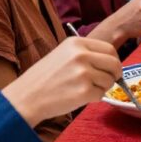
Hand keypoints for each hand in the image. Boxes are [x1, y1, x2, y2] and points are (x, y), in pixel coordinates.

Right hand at [3, 37, 120, 126]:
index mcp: (76, 43)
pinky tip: (77, 97)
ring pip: (109, 81)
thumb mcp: (63, 55)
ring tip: (82, 89)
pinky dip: (93, 98)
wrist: (25, 97)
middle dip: (114, 75)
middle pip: (114, 64)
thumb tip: (111, 62)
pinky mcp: (84, 91)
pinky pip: (101, 95)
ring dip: (101, 88)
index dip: (113, 61)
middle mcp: (81, 55)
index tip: (111, 69)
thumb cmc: (44, 78)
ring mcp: (83, 73)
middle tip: (106, 82)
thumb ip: (86, 54)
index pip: (109, 49)